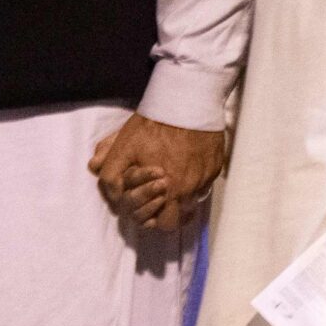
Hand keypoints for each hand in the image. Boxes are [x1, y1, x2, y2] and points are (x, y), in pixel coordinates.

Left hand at [89, 115, 225, 231]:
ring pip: (193, 200)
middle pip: (179, 220)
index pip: (162, 223)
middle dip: (168, 215)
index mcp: (166, 190)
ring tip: (173, 180)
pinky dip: (195, 179)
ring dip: (182, 196)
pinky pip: (205, 182)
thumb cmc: (154, 124)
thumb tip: (108, 191)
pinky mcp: (216, 166)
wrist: (188, 101)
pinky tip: (187, 164)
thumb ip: (111, 173)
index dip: (153, 219)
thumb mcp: (123, 146)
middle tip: (160, 201)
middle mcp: (189, 189)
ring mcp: (205, 178)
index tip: (149, 209)